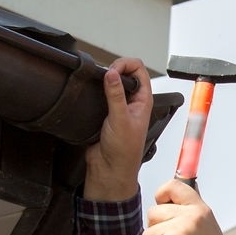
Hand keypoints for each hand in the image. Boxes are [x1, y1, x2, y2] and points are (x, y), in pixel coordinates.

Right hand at [84, 58, 153, 199]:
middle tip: (104, 75)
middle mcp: (132, 102)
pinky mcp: (105, 114)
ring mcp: (119, 107)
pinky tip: (91, 92)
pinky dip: (96, 91)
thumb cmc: (123, 152)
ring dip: (105, 80)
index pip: (139, 70)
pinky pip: (101, 96)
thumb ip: (115, 95)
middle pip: (126, 74)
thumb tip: (112, 74)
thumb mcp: (120, 119)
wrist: (109, 170)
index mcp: (143, 101)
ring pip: (113, 84)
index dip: (126, 64)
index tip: (112, 69)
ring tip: (97, 82)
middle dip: (115, 69)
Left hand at [144, 179, 228, 234]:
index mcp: (200, 210)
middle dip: (157, 230)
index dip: (162, 195)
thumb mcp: (208, 229)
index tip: (163, 205)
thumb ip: (192, 213)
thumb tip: (175, 193)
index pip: (174, 186)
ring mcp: (178, 232)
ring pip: (148, 233)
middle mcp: (190, 217)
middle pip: (154, 212)